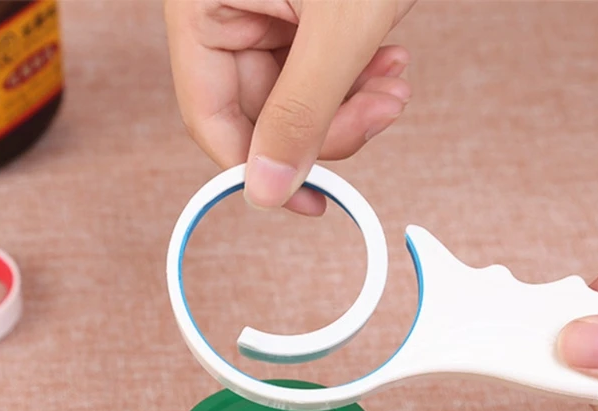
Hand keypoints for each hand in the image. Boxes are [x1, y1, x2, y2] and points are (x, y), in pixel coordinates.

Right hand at [164, 0, 414, 214]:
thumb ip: (301, 113)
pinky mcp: (296, 1)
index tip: (311, 202)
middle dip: (329, 125)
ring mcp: (260, 1)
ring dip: (350, 101)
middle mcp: (223, 5)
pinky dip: (356, 73)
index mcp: (202, 3)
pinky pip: (317, 62)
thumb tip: (268, 191)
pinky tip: (390, 63)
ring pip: (296, 92)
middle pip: (261, 110)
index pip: (212, 119)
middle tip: (381, 115)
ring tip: (395, 83)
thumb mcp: (338, 25)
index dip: (260, 170)